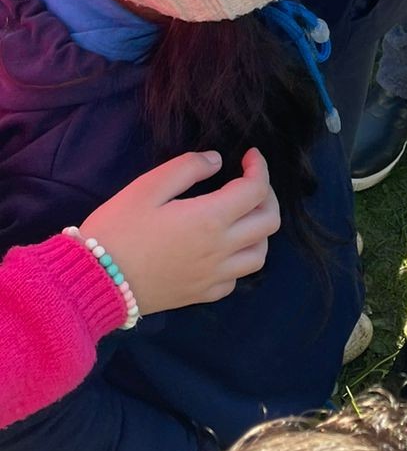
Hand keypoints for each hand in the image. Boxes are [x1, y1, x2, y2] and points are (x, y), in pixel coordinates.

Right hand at [80, 149, 280, 315]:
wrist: (93, 281)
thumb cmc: (117, 229)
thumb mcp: (147, 186)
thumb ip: (187, 167)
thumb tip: (217, 161)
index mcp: (211, 219)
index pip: (256, 190)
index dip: (259, 168)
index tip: (250, 156)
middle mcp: (221, 250)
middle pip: (269, 222)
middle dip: (267, 195)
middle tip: (248, 182)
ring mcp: (213, 276)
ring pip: (260, 254)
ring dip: (260, 231)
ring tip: (242, 216)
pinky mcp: (201, 295)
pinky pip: (236, 278)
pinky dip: (240, 259)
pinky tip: (223, 248)